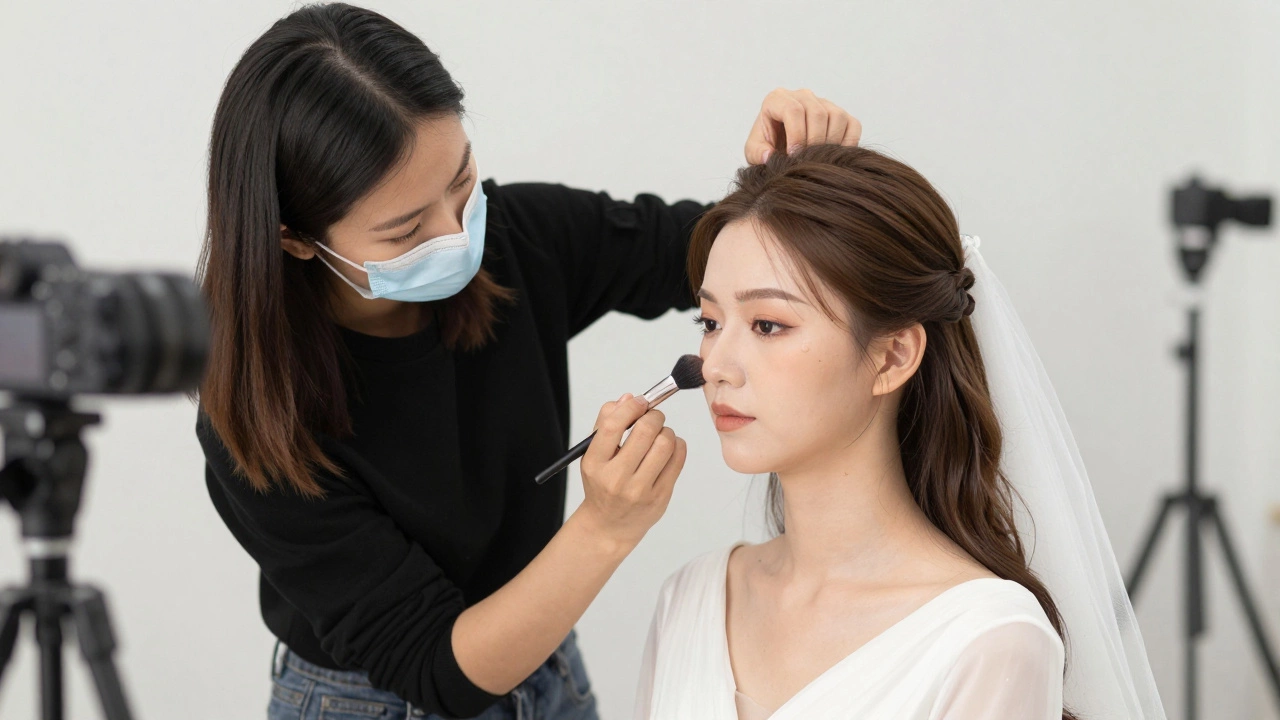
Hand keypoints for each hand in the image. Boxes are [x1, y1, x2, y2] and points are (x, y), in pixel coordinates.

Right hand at [575, 393, 686, 549]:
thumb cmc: (603, 483)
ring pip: (666, 443)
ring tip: (659, 435)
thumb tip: (629, 398)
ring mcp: (640, 490)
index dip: (631, 407)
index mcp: (595, 463)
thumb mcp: (594, 454)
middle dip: (654, 416)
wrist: (609, 525)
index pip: (613, 425)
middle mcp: (616, 478)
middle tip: (652, 418)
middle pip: (645, 431)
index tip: (640, 402)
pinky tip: (667, 449)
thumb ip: (607, 422)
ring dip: (666, 431)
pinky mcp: (660, 497)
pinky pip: (678, 458)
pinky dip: (677, 445)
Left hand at [744, 88, 861, 164]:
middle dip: (813, 141)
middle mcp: (802, 96)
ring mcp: (824, 103)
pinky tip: (834, 156)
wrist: (780, 148)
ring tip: (818, 159)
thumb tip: (769, 156)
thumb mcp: (754, 152)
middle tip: (806, 161)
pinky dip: (848, 142)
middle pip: (817, 113)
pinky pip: (852, 124)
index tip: (793, 155)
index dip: (796, 134)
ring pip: (837, 116)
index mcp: (778, 99)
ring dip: (830, 142)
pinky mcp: (840, 115)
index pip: (793, 109)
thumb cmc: (767, 147)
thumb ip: (757, 153)